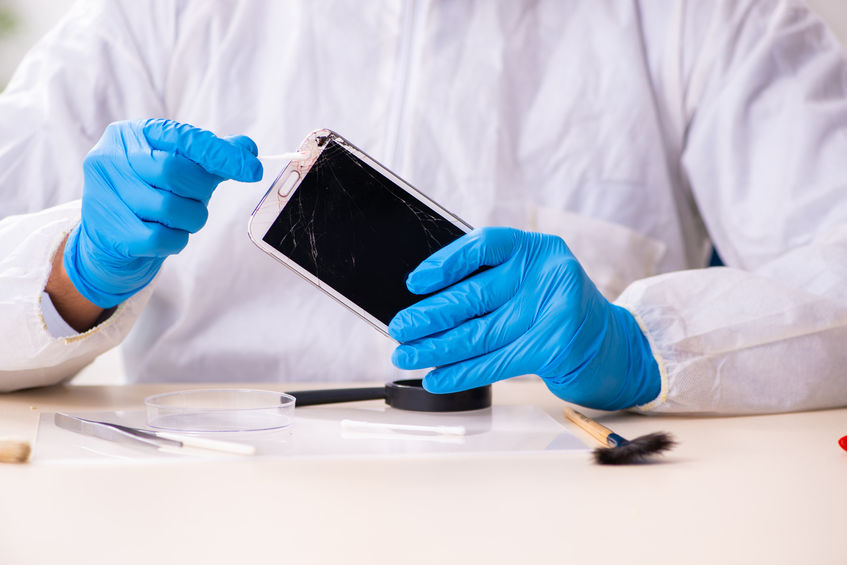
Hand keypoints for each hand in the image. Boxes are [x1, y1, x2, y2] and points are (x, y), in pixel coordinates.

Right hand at [63, 119, 262, 307]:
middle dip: (200, 190)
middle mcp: (111, 159)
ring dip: (191, 217)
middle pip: (174, 172)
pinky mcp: (109, 232)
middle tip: (199, 197)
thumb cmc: (149, 190)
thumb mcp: (177, 164)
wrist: (108, 234)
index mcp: (132, 135)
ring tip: (183, 216)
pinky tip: (169, 234)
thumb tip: (248, 149)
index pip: (184, 138)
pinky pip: (159, 238)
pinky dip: (176, 240)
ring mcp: (104, 195)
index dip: (221, 155)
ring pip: (169, 208)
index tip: (253, 170)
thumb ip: (211, 155)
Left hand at [388, 227, 660, 409]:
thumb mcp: (532, 280)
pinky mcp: (554, 349)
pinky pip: (496, 362)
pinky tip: (437, 377)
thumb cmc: (558, 309)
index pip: (483, 245)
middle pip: (476, 294)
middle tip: (400, 328)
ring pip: (480, 333)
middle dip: (430, 315)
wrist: (611, 345)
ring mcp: (555, 312)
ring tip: (407, 355)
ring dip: (436, 348)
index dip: (446, 262)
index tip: (416, 282)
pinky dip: (461, 373)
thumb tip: (426, 300)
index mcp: (538, 249)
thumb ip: (491, 280)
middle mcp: (548, 275)